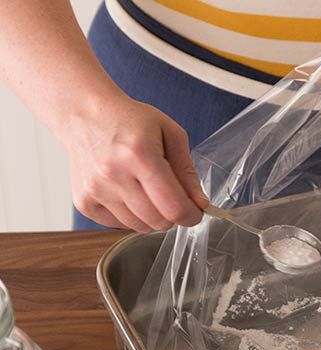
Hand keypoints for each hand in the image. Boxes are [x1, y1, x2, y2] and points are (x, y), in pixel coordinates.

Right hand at [64, 95, 207, 231]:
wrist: (83, 113)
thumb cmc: (129, 120)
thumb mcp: (170, 134)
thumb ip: (187, 172)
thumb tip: (200, 204)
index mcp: (139, 154)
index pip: (174, 207)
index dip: (191, 216)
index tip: (195, 213)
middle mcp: (114, 173)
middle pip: (158, 222)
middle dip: (172, 215)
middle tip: (170, 197)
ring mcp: (95, 189)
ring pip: (140, 227)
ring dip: (150, 216)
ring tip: (145, 189)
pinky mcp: (83, 201)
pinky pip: (118, 225)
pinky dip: (129, 215)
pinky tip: (126, 192)